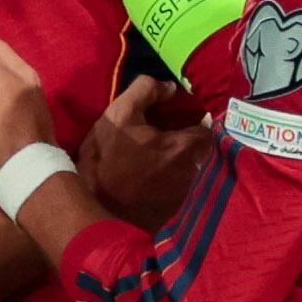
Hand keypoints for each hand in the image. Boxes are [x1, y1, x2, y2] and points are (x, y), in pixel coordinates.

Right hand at [81, 76, 213, 231]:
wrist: (95, 210)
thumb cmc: (107, 160)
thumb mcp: (118, 115)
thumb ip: (145, 90)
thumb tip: (169, 87)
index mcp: (185, 147)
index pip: (207, 127)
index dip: (194, 120)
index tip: (180, 119)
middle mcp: (193, 172)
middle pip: (201, 151)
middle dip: (189, 144)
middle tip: (167, 138)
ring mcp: (184, 197)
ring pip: (192, 172)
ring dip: (180, 165)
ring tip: (158, 160)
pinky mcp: (173, 214)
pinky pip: (180, 191)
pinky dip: (171, 184)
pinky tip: (151, 181)